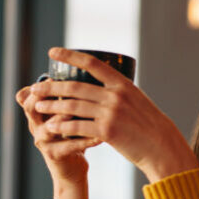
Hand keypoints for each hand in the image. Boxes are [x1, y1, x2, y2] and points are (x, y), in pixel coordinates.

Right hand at [16, 82, 98, 185]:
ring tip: (82, 112)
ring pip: (49, 127)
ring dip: (64, 118)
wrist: (73, 167)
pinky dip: (85, 140)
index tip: (52, 76)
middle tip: (66, 90)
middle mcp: (36, 125)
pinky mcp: (54, 155)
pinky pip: (69, 146)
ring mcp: (43, 141)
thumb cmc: (74, 135)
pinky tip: (100, 136)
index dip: (38, 86)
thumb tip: (87, 67)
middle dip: (46, 97)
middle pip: (31, 107)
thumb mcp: (68, 114)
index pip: (29, 95)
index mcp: (38, 112)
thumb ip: (71, 95)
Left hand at [29, 48, 198, 181]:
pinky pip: (78, 127)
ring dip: (52, 106)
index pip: (92, 62)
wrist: (162, 147)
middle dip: (51, 86)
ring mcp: (111, 113)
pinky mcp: (107, 132)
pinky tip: (51, 126)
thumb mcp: (137, 101)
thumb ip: (118, 93)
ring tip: (38, 105)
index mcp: (123, 84)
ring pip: (72, 106)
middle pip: (75, 86)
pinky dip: (62, 126)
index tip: (53, 52)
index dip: (70, 55)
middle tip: (35, 87)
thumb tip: (100, 87)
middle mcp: (116, 95)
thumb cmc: (149, 125)